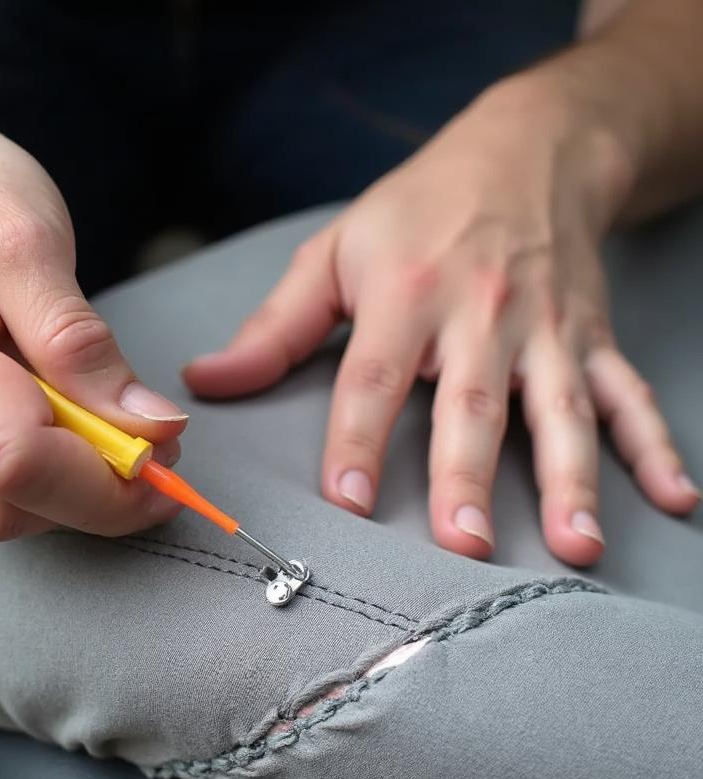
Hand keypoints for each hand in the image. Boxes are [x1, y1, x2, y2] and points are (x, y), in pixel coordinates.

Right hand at [0, 78, 186, 540]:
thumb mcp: (30, 235)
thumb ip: (82, 343)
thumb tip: (149, 431)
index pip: (13, 460)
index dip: (103, 484)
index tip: (167, 460)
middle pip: (0, 505)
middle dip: (90, 492)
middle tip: (148, 441)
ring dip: (61, 489)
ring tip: (91, 417)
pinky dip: (25, 480)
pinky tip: (43, 423)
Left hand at [184, 79, 698, 565]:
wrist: (526, 148)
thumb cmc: (417, 211)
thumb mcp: (334, 254)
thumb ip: (275, 327)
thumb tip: (208, 381)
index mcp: (405, 297)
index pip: (372, 380)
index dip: (357, 442)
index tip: (348, 502)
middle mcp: (480, 316)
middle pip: (471, 405)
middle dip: (468, 477)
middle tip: (464, 545)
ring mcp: (546, 330)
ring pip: (560, 412)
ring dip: (569, 480)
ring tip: (575, 545)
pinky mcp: (592, 338)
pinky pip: (626, 395)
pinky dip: (654, 445)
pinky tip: (674, 497)